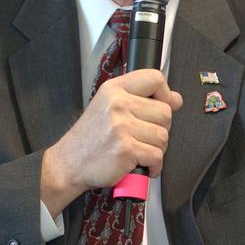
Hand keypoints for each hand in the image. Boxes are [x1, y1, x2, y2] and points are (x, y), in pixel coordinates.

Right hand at [41, 70, 181, 215]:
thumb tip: (176, 99)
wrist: (68, 163)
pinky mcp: (126, 148)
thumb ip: (142, 100)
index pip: (155, 79)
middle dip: (160, 129)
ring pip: (163, 136)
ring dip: (156, 149)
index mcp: (114, 89)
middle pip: (165, 112)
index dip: (165, 94)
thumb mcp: (109, 108)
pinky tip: (141, 165)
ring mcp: (122, 126)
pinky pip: (157, 156)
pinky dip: (153, 166)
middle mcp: (118, 104)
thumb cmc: (90, 139)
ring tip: (138, 151)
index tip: (160, 106)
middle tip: (142, 137)